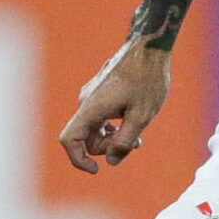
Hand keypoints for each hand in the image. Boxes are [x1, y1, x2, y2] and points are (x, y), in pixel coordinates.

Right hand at [58, 40, 171, 174]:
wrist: (148, 48)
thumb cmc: (148, 80)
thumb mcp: (142, 116)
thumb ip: (125, 141)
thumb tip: (111, 162)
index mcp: (91, 108)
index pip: (70, 139)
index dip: (78, 159)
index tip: (96, 170)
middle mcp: (86, 102)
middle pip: (86, 138)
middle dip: (107, 148)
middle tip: (136, 143)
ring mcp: (92, 96)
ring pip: (94, 128)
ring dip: (112, 138)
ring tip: (138, 138)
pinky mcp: (100, 92)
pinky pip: (100, 117)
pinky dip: (113, 126)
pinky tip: (133, 124)